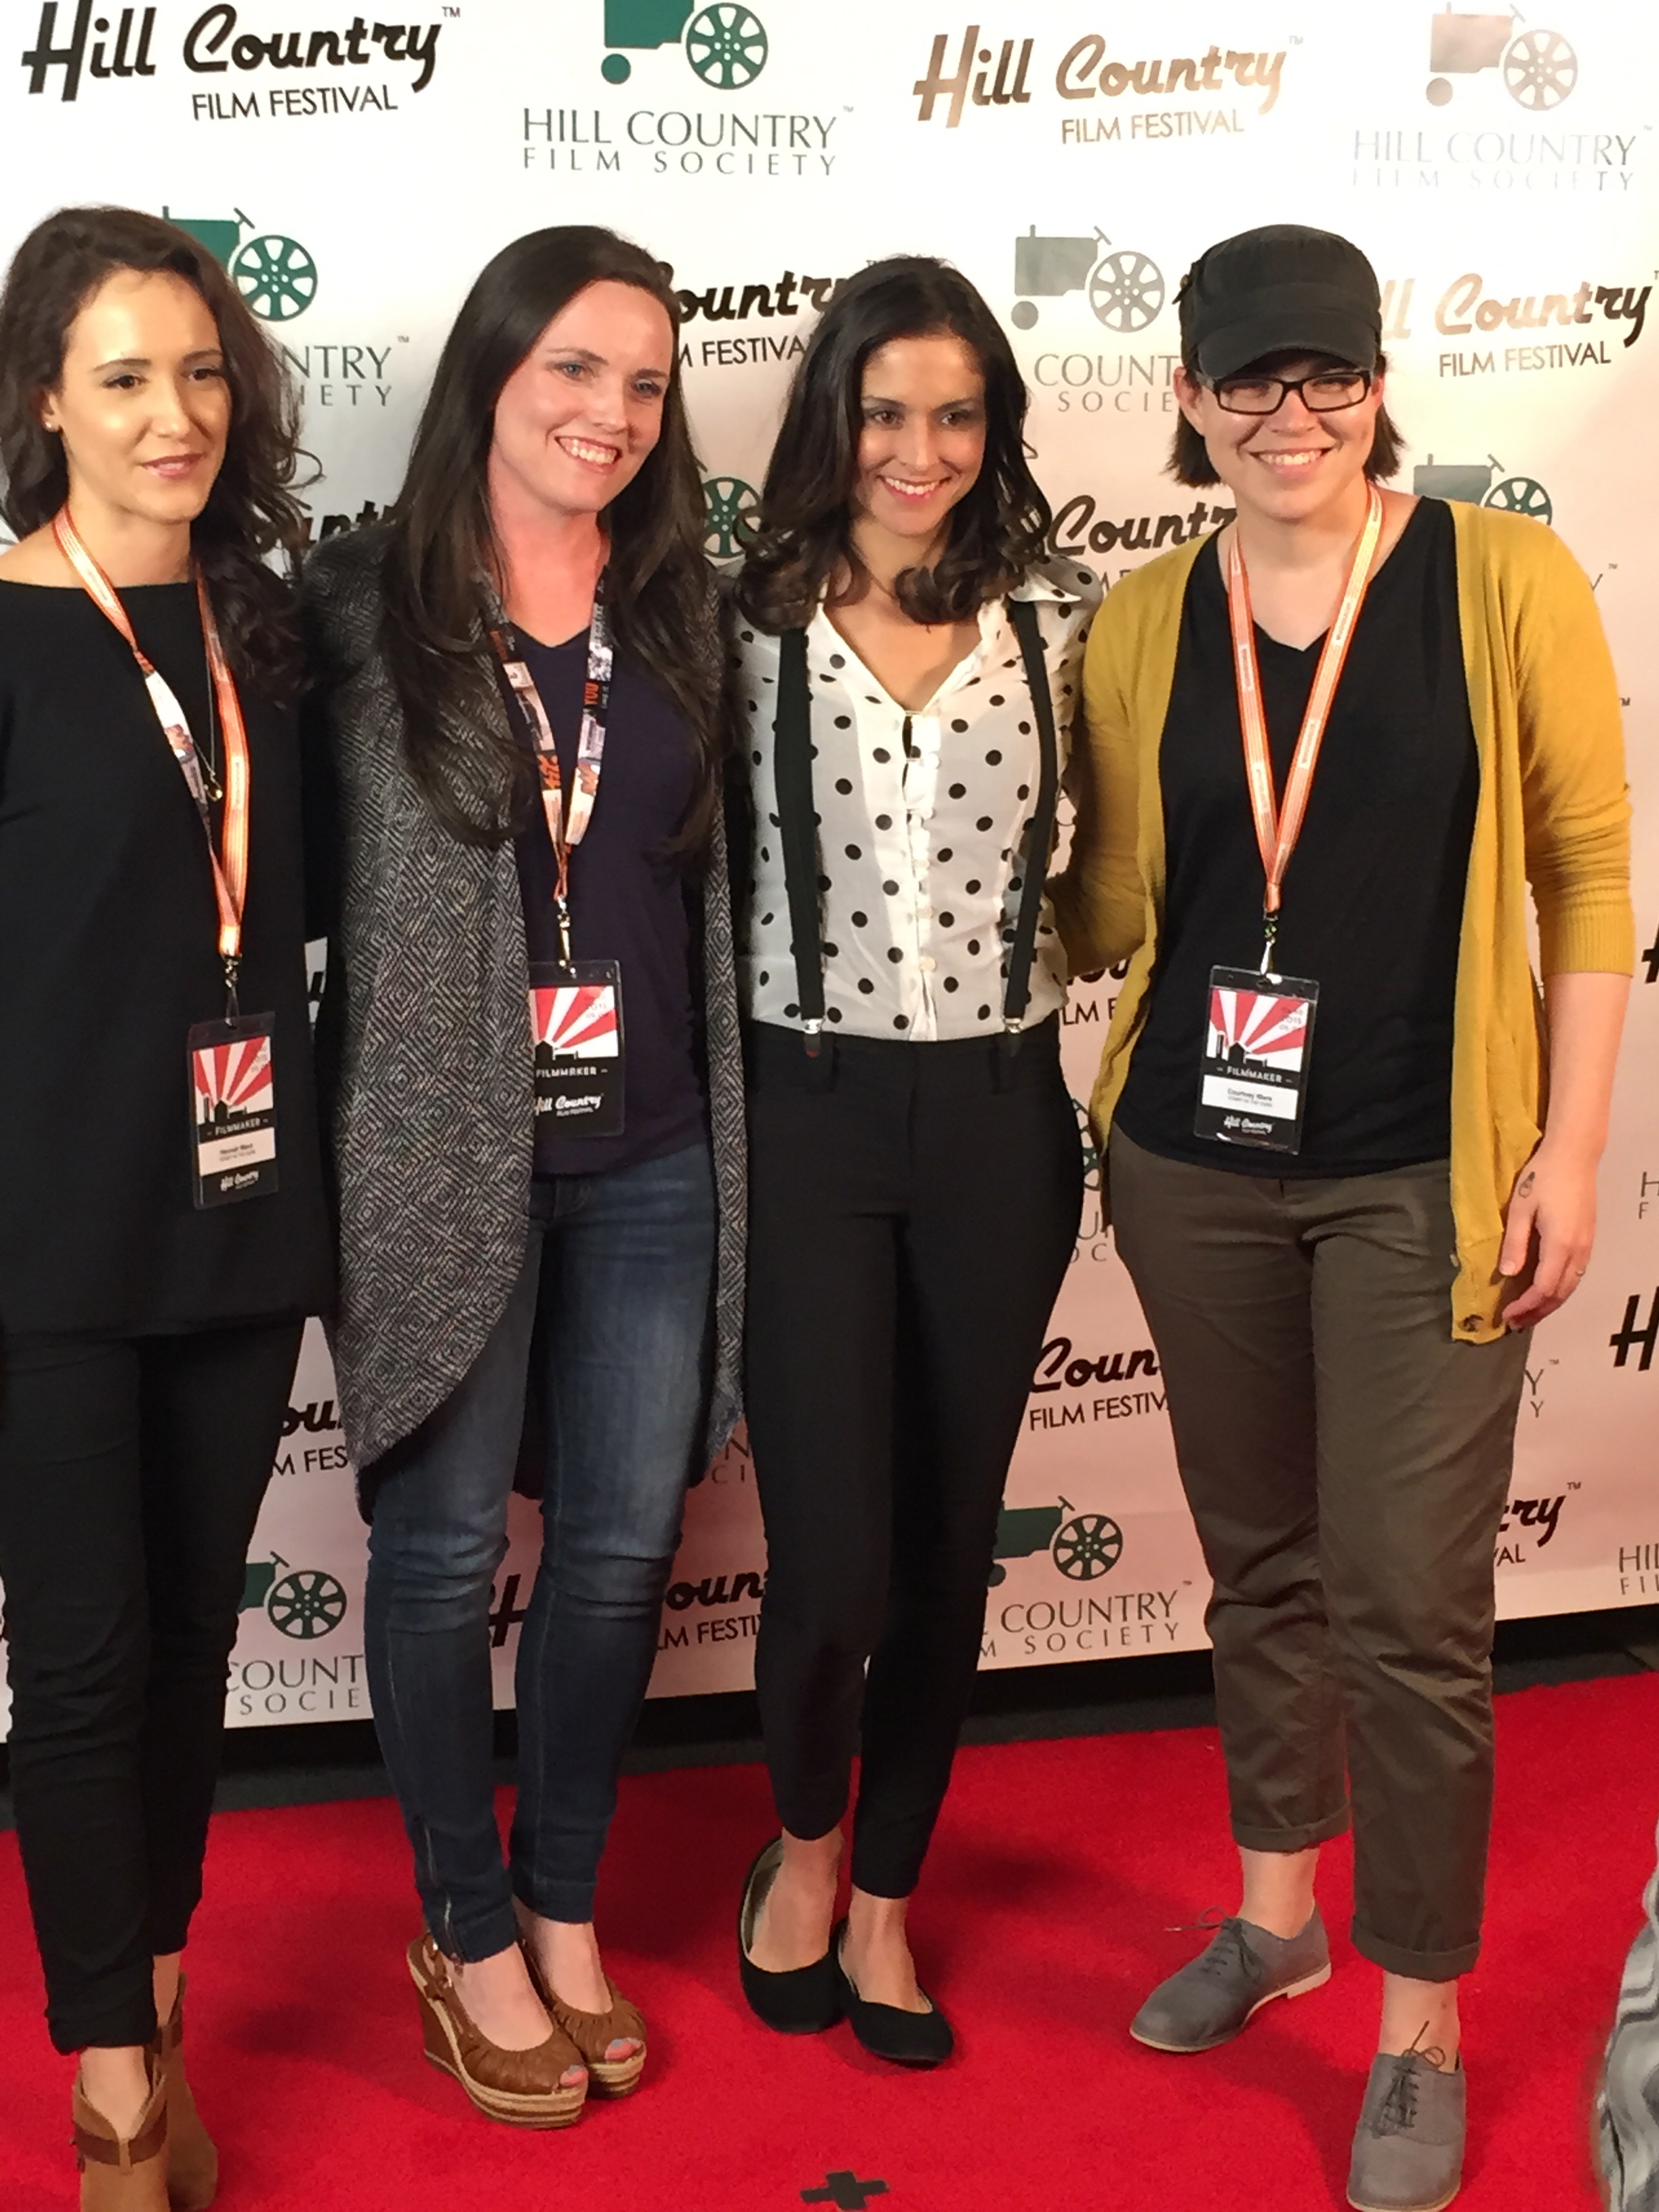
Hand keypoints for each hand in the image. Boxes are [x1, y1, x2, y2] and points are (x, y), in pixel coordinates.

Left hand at [1498, 1142, 1598, 1328]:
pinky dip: (1560, 1289)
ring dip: (1550, 1303)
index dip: (1526, 1306)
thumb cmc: (1542, 1177)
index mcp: (1560, 1245)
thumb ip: (1515, 1243)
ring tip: (1528, 1312)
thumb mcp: (1520, 1209)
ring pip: (1571, 1286)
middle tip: (1515, 1322)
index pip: (1543, 1288)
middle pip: (1560, 1294)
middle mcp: (1578, 1250)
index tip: (1507, 1316)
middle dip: (1537, 1312)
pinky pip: (1576, 1275)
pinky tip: (1545, 1290)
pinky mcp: (1588, 1240)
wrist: (1574, 1155)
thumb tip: (1507, 1274)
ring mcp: (1587, 1246)